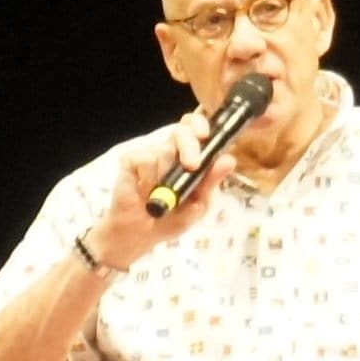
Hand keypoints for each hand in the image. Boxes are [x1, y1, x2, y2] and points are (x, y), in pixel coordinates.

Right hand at [91, 115, 229, 269]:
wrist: (140, 236)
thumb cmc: (171, 219)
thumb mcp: (198, 204)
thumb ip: (211, 182)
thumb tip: (229, 160)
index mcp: (189, 156)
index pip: (195, 127)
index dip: (200, 124)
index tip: (205, 135)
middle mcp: (169, 150)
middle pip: (181, 131)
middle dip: (189, 146)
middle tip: (192, 166)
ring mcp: (149, 154)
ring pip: (163, 151)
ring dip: (166, 178)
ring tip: (160, 196)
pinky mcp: (130, 160)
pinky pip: (145, 161)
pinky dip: (148, 181)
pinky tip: (145, 193)